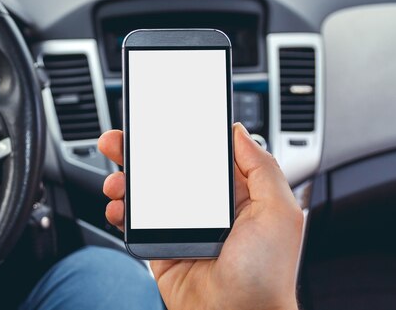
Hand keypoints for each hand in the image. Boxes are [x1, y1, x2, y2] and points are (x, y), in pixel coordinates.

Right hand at [99, 123, 303, 309]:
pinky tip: (119, 207)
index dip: (180, 136)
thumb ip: (262, 167)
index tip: (160, 121)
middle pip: (167, 169)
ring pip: (146, 192)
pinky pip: (136, 222)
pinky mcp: (162, 246)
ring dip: (125, 180)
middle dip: (141, 152)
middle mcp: (207, 207)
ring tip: (116, 181)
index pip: (203, 154)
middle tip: (121, 141)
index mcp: (237, 194)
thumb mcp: (279, 212)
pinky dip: (121, 211)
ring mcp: (182, 226)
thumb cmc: (266, 274)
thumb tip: (240, 131)